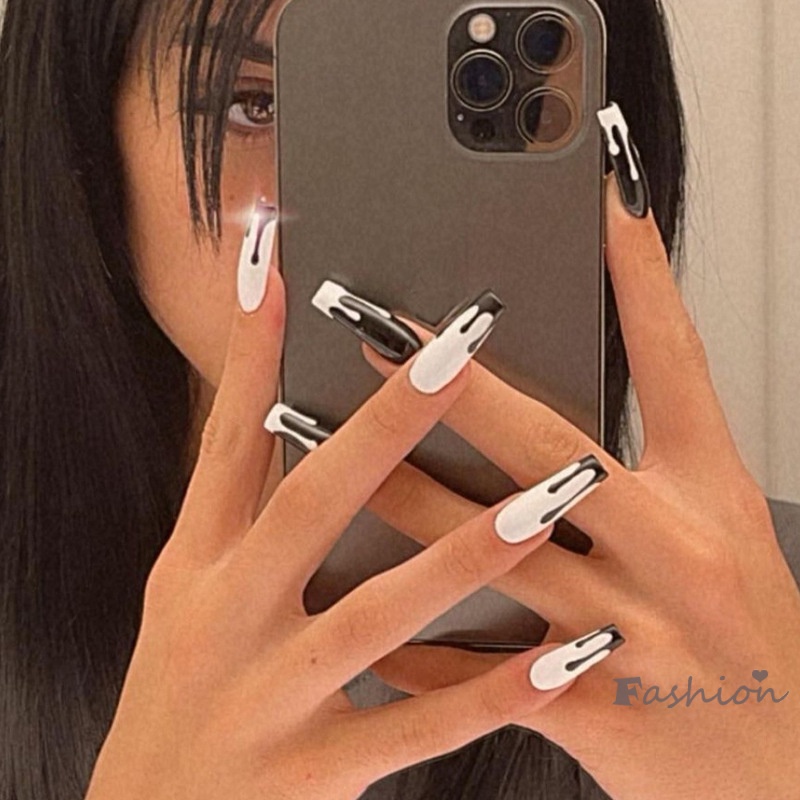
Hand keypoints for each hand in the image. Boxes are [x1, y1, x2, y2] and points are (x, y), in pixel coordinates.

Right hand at [84, 202, 622, 799]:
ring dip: (465, 553)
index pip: (229, 441)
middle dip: (386, 424)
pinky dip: (491, 690)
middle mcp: (227, 617)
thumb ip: (241, 513)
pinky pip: (419, 727)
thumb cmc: (172, 692)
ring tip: (550, 499)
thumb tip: (281, 423)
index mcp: (197, 565)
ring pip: (376, 613)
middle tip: (459, 351)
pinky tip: (561, 655)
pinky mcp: (312, 774)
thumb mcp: (185, 594)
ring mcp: (268, 698)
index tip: (282, 264)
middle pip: (311, 503)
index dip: (252, 352)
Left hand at [348, 175, 799, 799]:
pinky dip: (404, 631)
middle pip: (542, 444)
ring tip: (307, 431)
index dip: (640, 268)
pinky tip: (341, 591)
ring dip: (387, 487)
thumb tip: (564, 402)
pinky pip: (470, 665)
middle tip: (366, 322)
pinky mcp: (586, 709)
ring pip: (480, 545)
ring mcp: (625, 630)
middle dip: (446, 382)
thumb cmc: (756, 638)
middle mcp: (669, 551)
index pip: (674, 359)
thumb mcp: (722, 527)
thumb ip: (652, 459)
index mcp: (709, 497)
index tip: (594, 194)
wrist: (786, 771)